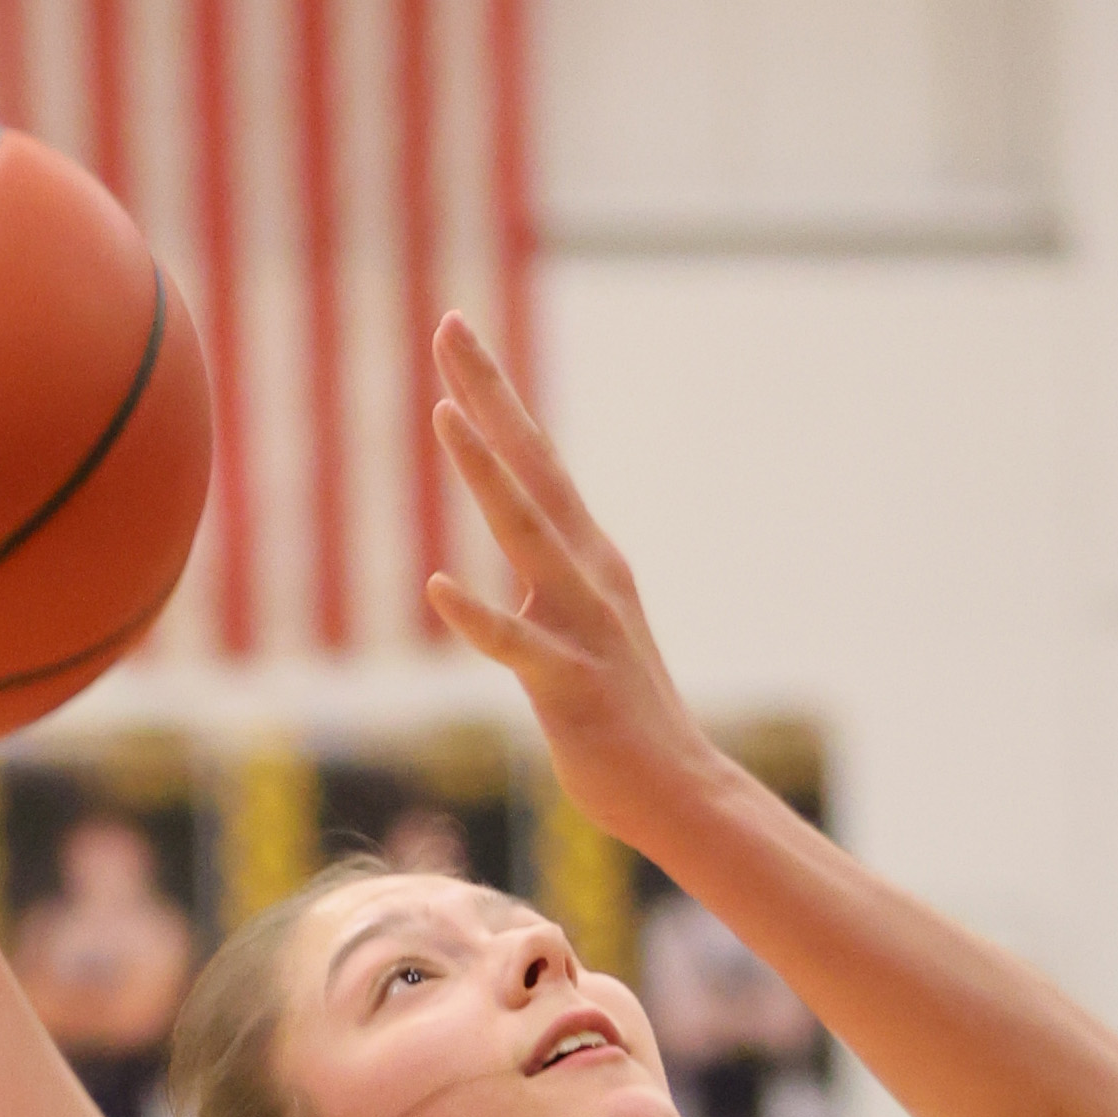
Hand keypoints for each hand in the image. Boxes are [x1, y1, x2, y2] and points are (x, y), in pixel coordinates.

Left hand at [423, 315, 717, 851]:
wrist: (680, 792)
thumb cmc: (620, 721)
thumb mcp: (580, 634)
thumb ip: (547, 592)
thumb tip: (518, 570)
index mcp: (588, 561)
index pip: (535, 462)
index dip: (495, 397)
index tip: (457, 332)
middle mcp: (590, 576)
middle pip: (534, 468)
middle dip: (491, 395)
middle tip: (450, 323)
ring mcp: (584, 627)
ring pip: (529, 537)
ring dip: (488, 475)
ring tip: (445, 415)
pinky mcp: (571, 686)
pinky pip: (518, 647)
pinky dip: (479, 617)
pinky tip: (438, 588)